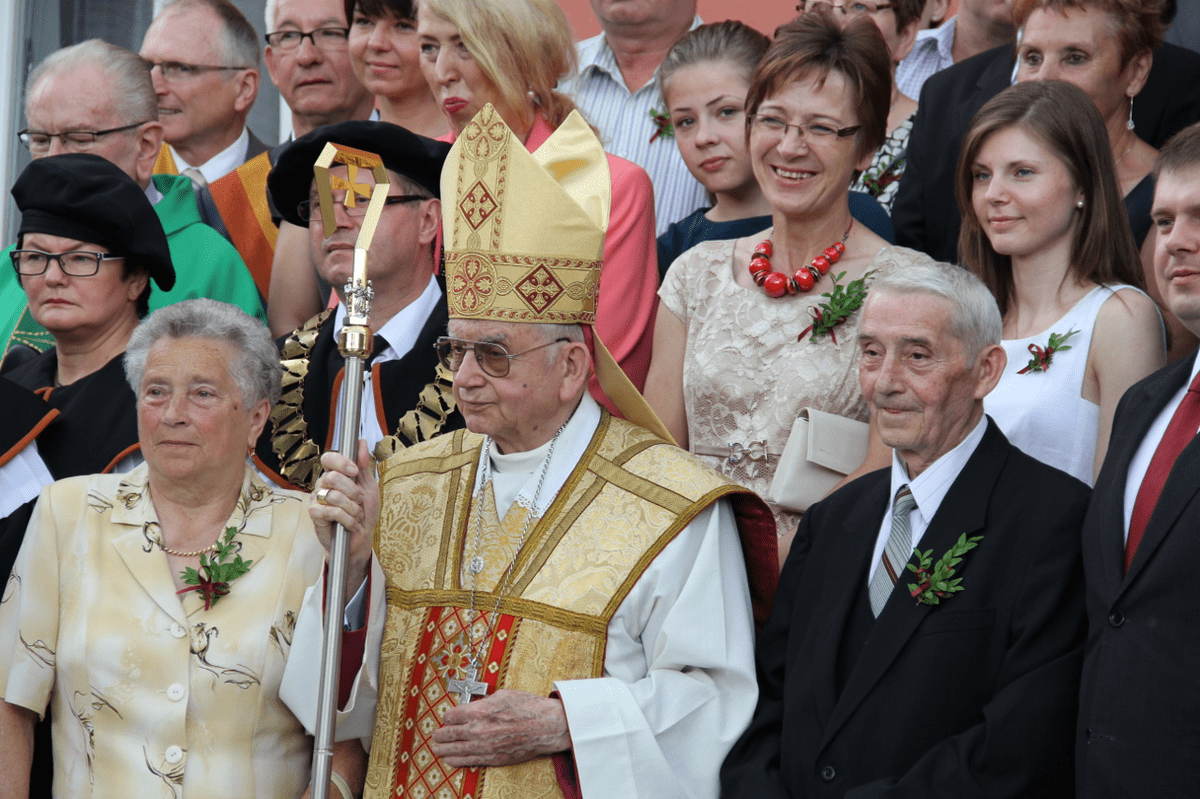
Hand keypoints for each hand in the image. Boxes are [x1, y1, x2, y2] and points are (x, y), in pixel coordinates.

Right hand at [309, 439, 378, 588]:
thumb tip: (361, 442)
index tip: (355, 472)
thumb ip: (364, 466)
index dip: (341, 462)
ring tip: (357, 515)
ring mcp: (316, 499)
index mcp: (335, 475)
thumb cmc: (364, 512)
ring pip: (333, 496)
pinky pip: (330, 511)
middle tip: (360, 501)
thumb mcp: (369, 487)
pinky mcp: (315, 515)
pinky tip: (351, 524)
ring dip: (352, 508)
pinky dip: (347, 519)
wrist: (361, 539)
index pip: (329, 459)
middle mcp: (323, 484)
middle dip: (353, 491)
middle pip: (333, 477)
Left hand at [430, 689, 571, 766]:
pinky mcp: (493, 758)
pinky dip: (457, 760)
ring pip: (456, 750)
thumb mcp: (502, 694)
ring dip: (444, 749)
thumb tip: (474, 705)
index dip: (447, 716)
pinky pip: (469, 761)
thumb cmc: (528, 707)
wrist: (546, 726)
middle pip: (450, 734)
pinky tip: (450, 760)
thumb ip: (483, 702)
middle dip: (440, 735)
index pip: (452, 716)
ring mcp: (485, 746)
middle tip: (436, 735)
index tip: (447, 717)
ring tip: (437, 749)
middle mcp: (478, 730)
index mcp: (479, 711)